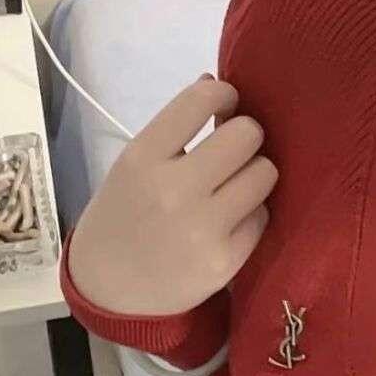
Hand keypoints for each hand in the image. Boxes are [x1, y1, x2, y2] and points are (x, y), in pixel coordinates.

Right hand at [66, 75, 277, 316]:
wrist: (111, 291)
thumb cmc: (126, 215)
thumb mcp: (134, 164)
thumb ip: (175, 128)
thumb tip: (216, 84)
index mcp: (142, 158)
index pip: (201, 101)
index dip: (225, 95)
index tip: (224, 106)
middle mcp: (173, 190)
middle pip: (247, 135)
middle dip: (245, 137)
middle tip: (231, 152)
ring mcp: (202, 228)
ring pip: (265, 172)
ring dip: (253, 174)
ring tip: (232, 187)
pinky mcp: (226, 260)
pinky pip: (263, 215)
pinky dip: (251, 214)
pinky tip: (228, 223)